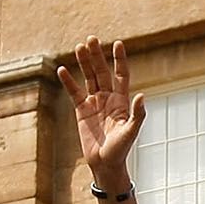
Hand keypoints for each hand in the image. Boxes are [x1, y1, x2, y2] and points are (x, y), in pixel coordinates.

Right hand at [56, 36, 146, 186]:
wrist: (105, 164)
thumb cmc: (121, 149)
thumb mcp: (131, 132)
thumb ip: (137, 114)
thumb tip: (142, 96)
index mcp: (121, 100)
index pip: (121, 74)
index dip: (119, 59)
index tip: (118, 44)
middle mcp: (108, 98)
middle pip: (102, 71)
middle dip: (97, 56)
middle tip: (91, 39)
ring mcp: (94, 103)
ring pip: (88, 78)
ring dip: (84, 63)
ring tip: (79, 47)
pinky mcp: (81, 110)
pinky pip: (74, 92)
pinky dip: (68, 82)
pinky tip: (62, 69)